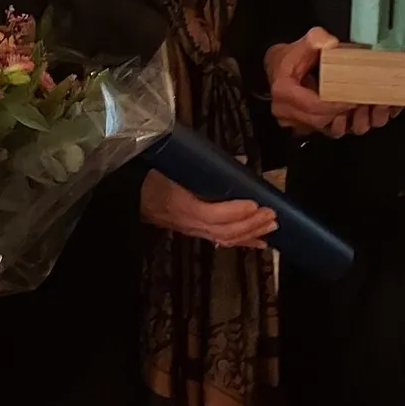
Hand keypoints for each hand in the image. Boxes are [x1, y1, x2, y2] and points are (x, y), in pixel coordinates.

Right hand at [141, 172, 275, 247]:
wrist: (133, 196)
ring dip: (251, 233)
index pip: (213, 214)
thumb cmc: (153, 178)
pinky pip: (221, 241)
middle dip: (250, 224)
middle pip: (224, 230)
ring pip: (225, 239)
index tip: (255, 203)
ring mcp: (193, 230)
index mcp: (182, 205)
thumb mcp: (175, 167)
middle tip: (271, 214)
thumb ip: (204, 166)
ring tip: (271, 227)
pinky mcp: (195, 232)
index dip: (235, 211)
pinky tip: (259, 242)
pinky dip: (242, 242)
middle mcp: (189, 222)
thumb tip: (238, 163)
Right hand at [265, 29, 398, 137]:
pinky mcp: (299, 125)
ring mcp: (290, 120)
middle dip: (340, 112)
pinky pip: (321, 129)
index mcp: (283, 90)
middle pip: (319, 120)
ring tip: (355, 106)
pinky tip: (346, 111)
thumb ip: (316, 39)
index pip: (313, 105)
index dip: (335, 104)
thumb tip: (330, 43)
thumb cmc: (289, 57)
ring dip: (340, 119)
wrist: (278, 67)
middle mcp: (283, 110)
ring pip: (322, 127)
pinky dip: (336, 121)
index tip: (353, 99)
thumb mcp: (303, 42)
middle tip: (359, 102)